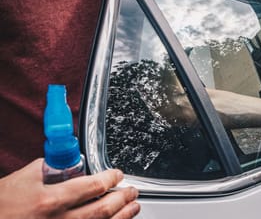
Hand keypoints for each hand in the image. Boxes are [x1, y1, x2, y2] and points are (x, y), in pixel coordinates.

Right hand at [0, 158, 139, 218]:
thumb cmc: (2, 204)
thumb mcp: (24, 178)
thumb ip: (51, 167)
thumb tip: (72, 162)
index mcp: (50, 200)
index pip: (93, 186)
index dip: (110, 178)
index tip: (117, 174)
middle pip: (102, 209)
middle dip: (122, 198)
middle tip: (131, 191)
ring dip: (122, 216)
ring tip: (133, 207)